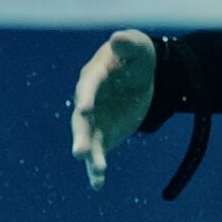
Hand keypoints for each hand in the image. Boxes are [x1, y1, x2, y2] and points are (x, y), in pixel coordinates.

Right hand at [70, 29, 156, 188]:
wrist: (140, 77)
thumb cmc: (136, 56)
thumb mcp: (138, 46)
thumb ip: (128, 43)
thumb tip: (119, 37)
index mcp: (94, 75)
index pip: (88, 86)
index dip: (86, 96)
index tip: (84, 108)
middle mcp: (88, 100)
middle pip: (81, 119)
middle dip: (82, 135)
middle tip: (80, 151)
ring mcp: (93, 119)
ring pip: (88, 139)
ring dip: (90, 155)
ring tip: (96, 170)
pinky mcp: (103, 134)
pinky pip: (98, 152)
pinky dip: (96, 167)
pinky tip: (98, 184)